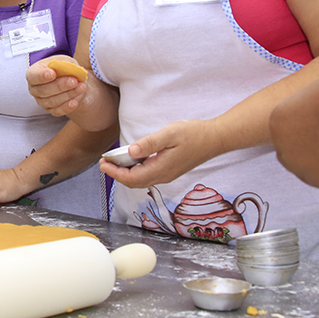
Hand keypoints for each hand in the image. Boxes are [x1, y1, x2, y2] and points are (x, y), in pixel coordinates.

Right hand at [26, 55, 87, 117]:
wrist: (71, 80)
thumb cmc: (63, 68)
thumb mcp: (64, 61)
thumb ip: (64, 65)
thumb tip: (67, 70)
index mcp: (33, 73)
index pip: (34, 76)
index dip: (42, 76)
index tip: (53, 74)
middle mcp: (34, 89)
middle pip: (44, 90)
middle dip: (60, 86)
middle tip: (74, 81)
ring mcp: (41, 101)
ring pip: (52, 101)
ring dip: (67, 95)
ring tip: (81, 88)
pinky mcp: (50, 109)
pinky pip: (57, 111)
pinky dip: (66, 107)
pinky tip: (75, 102)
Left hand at [101, 120, 223, 187]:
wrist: (215, 139)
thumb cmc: (194, 134)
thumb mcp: (170, 134)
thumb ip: (150, 143)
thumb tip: (131, 152)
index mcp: (161, 169)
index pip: (132, 178)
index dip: (115, 173)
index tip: (103, 164)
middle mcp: (163, 176)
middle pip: (134, 183)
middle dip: (117, 174)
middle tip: (104, 163)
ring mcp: (167, 175)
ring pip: (141, 181)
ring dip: (125, 174)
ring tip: (113, 162)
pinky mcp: (170, 171)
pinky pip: (148, 176)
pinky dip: (135, 171)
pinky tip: (132, 160)